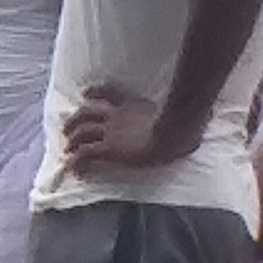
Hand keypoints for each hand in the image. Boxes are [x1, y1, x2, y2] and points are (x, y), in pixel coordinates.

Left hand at [58, 80, 185, 177]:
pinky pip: (86, 154)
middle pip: (87, 112)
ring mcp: (111, 132)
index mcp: (133, 105)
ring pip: (82, 132)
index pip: (110, 93)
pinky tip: (75, 170)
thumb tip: (194, 120)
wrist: (175, 134)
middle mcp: (117, 116)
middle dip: (74, 120)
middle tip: (67, 130)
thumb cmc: (183, 126)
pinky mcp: (109, 149)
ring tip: (67, 149)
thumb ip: (175, 113)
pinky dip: (77, 162)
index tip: (85, 93)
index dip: (95, 92)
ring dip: (72, 140)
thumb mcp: (175, 113)